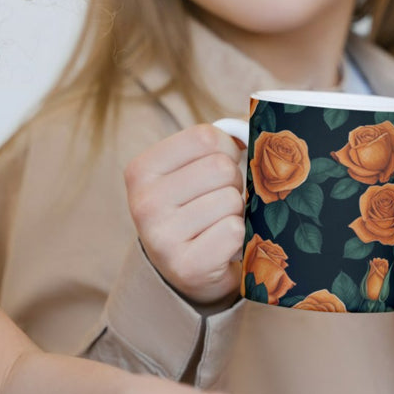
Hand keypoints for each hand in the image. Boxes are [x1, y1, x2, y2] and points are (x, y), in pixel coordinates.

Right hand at [124, 124, 245, 304]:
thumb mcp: (190, 171)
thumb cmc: (194, 210)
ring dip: (236, 213)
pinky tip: (221, 247)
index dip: (227, 149)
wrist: (184, 273)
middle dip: (233, 183)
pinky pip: (234, 231)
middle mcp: (144, 203)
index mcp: (141, 170)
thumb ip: (217, 142)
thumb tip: (252, 120)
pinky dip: (239, 238)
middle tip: (219, 203)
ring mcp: (161, 237)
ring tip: (218, 225)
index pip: (205, 137)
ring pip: (231, 200)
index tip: (218, 168)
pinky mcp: (186, 266)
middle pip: (221, 168)